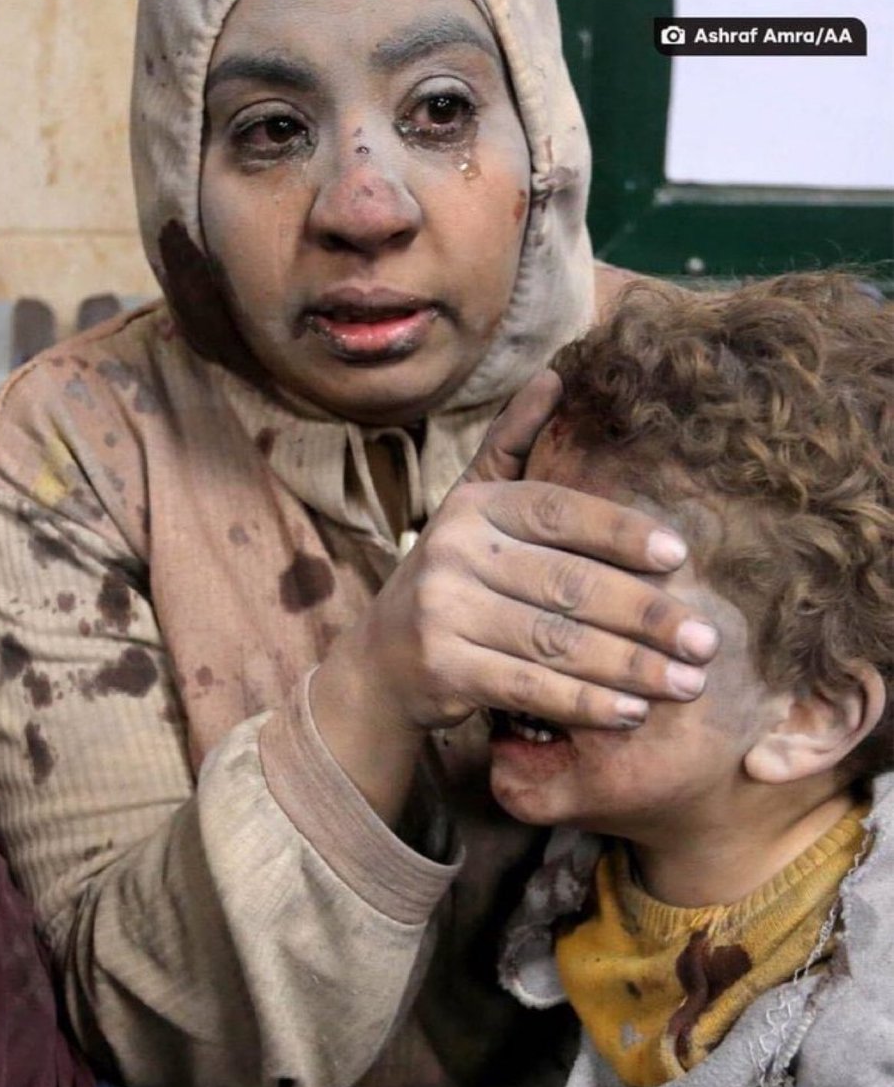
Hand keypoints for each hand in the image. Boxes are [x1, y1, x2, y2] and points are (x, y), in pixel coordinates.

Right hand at [310, 371, 718, 818]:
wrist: (381, 659)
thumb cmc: (453, 576)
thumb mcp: (473, 504)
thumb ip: (513, 443)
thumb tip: (555, 374)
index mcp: (474, 507)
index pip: (559, 512)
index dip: (622, 533)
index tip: (680, 557)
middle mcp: (453, 552)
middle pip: (568, 584)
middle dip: (645, 615)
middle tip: (705, 640)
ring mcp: (444, 612)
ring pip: (556, 641)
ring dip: (629, 667)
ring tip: (685, 683)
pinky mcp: (443, 669)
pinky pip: (529, 688)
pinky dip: (584, 703)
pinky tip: (631, 713)